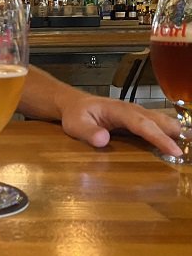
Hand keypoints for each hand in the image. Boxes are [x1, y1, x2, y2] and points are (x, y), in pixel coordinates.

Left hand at [59, 95, 181, 155]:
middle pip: (159, 120)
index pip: (142, 124)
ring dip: (176, 133)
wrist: (74, 104)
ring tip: (188, 147)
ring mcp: (137, 113)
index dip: (159, 137)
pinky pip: (158, 125)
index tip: (174, 151)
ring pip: (162, 121)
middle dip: (176, 134)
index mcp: (118, 110)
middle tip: (188, 152)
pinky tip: (179, 143)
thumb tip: (103, 140)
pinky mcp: (139, 119)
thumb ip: (88, 132)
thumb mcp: (75, 124)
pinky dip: (170, 133)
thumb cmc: (76, 114)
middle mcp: (132, 110)